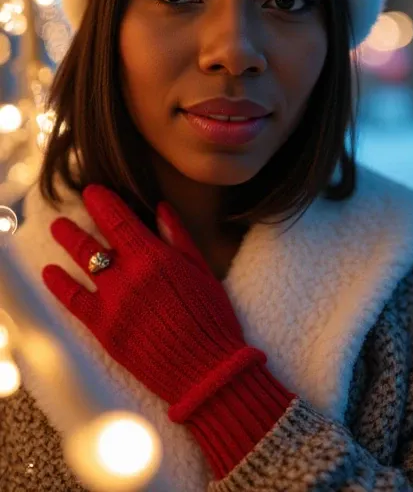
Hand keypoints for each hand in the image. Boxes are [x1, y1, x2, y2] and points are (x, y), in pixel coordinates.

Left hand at [42, 185, 265, 424]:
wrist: (207, 372)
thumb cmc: (211, 318)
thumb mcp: (201, 270)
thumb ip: (179, 237)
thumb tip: (160, 208)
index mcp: (154, 258)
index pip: (119, 220)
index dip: (102, 202)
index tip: (91, 191)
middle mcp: (129, 276)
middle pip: (94, 242)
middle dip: (77, 225)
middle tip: (66, 215)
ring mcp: (113, 303)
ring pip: (82, 264)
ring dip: (67, 243)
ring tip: (58, 230)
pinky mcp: (105, 330)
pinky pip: (75, 302)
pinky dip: (60, 284)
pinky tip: (51, 272)